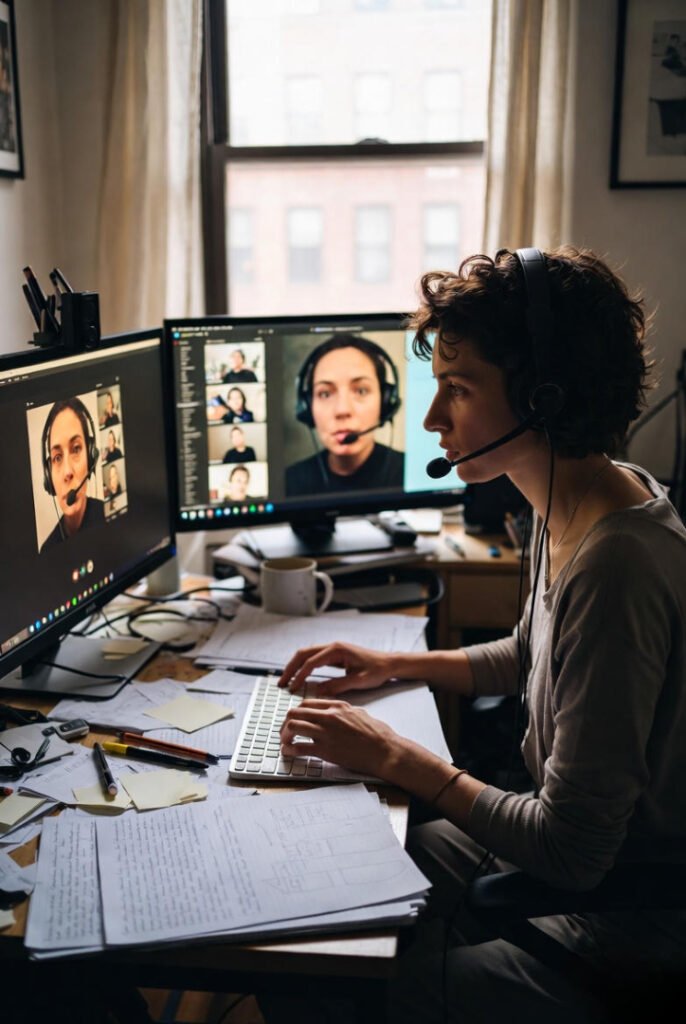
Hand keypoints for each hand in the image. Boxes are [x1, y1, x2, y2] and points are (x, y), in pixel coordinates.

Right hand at [278, 642, 393, 696]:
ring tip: (286, 681)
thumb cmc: (377, 671)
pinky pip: (314, 658)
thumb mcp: (358, 681)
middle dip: (290, 668)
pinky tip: (300, 676)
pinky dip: (304, 666)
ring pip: (307, 654)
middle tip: (281, 683)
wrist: (389, 664)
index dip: (300, 676)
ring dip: (295, 666)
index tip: (292, 688)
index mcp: (337, 650)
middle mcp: (332, 646)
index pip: (311, 663)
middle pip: (303, 654)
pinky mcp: (335, 654)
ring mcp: (333, 649)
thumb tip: (318, 691)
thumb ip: (338, 686)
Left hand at [280, 698, 399, 778]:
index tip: (294, 719)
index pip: (307, 703)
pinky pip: (299, 748)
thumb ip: (344, 711)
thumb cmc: (378, 734)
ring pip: (293, 726)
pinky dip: (289, 750)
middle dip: (286, 722)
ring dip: (284, 735)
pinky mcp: (325, 750)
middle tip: (284, 731)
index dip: (296, 711)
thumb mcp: (360, 713)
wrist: (385, 750)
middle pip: (295, 712)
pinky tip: (288, 752)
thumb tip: (335, 712)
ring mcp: (326, 733)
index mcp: (337, 706)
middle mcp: (329, 716)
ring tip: (284, 742)